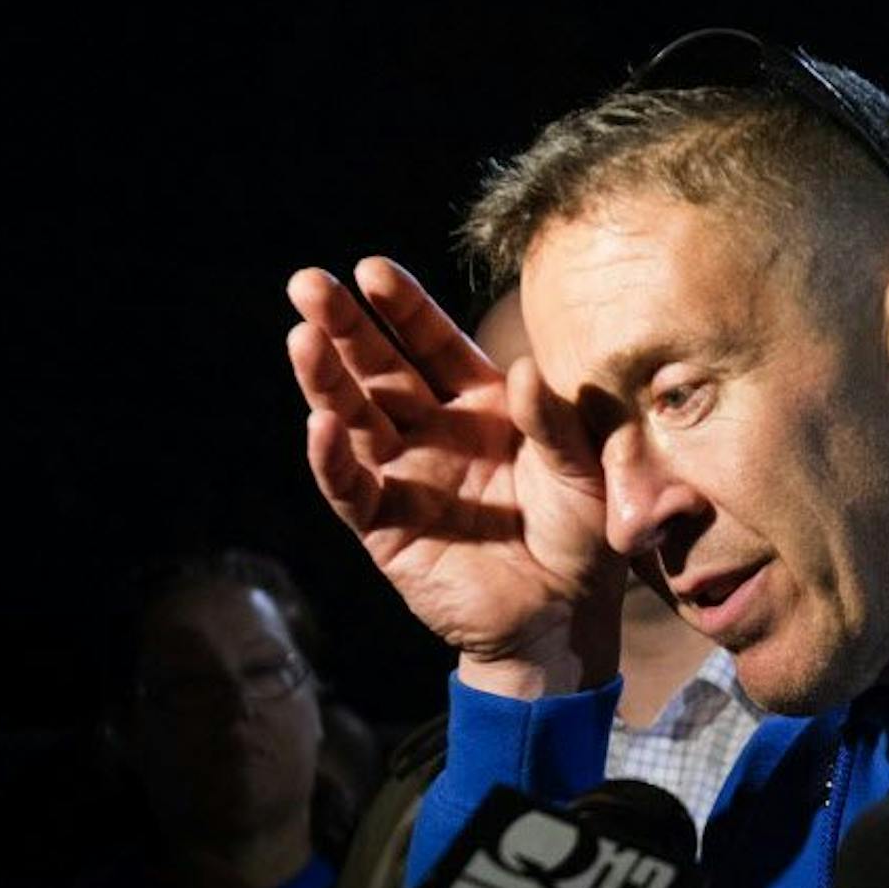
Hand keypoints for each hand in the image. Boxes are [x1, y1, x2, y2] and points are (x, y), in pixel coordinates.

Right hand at [286, 258, 624, 694]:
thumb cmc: (583, 536)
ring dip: (326, 380)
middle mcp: (435, 432)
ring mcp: (405, 477)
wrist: (566, 617)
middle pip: (380, 369)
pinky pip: (351, 489)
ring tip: (302, 337)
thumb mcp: (586, 473)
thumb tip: (524, 371)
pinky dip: (333, 459)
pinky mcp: (385, 528)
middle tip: (307, 283)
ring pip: (354, 419)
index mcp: (482, 405)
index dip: (404, 309)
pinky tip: (320, 423)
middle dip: (344, 326)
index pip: (434, 345)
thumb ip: (556, 424)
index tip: (372, 270)